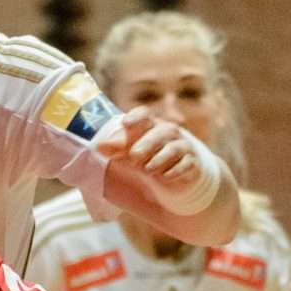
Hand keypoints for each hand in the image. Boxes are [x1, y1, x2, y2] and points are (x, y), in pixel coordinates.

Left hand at [96, 107, 211, 202]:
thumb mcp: (129, 153)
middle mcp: (168, 133)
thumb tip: (99, 145)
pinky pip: (186, 163)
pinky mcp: (191, 162)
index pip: (145, 114)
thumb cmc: (148, 158)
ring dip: (160, 158)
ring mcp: (182, 147)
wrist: (175, 176)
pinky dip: (176, 170)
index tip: (126, 124)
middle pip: (161, 132)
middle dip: (147, 144)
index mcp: (150, 126)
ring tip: (147, 169)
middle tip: (134, 156)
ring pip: (174, 148)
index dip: (137, 116)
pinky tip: (165, 176)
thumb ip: (116, 149)